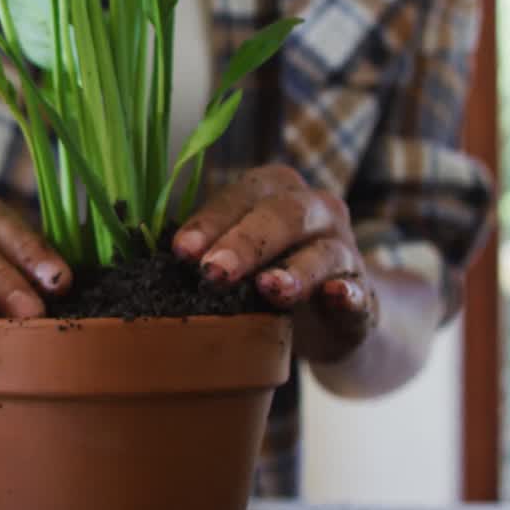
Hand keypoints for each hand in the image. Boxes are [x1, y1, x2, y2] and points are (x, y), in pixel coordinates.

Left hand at [171, 164, 378, 361]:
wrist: (326, 318)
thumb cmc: (265, 274)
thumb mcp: (234, 257)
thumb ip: (204, 249)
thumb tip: (145, 258)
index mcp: (274, 191)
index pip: (241, 197)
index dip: (211, 223)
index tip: (181, 252)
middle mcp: (314, 210)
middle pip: (282, 215)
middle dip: (245, 243)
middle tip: (213, 272)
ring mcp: (343, 249)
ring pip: (322, 252)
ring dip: (295, 270)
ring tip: (268, 289)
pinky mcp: (364, 293)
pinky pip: (360, 291)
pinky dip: (349, 293)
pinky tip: (337, 297)